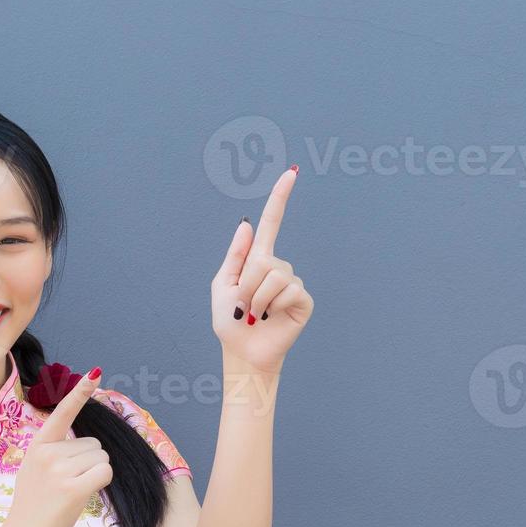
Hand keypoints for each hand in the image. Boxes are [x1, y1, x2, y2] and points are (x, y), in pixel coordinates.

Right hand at [0, 368, 110, 526]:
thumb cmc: (33, 508)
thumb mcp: (35, 471)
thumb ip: (55, 454)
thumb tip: (89, 445)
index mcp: (38, 446)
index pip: (61, 413)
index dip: (79, 393)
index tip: (94, 374)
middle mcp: (47, 452)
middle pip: (94, 444)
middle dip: (90, 463)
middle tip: (67, 486)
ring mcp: (59, 469)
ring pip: (101, 458)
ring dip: (95, 475)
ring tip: (71, 492)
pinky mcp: (72, 487)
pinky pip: (104, 472)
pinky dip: (100, 483)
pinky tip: (82, 495)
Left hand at [211, 166, 314, 373]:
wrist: (243, 353)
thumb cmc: (230, 322)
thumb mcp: (222, 284)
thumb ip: (235, 256)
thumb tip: (247, 224)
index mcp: (258, 260)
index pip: (272, 223)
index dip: (280, 198)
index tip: (291, 173)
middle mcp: (279, 268)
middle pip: (264, 259)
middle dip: (246, 284)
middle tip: (243, 306)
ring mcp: (293, 284)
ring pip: (274, 275)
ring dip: (256, 298)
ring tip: (255, 314)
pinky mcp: (303, 300)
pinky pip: (288, 289)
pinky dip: (271, 305)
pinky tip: (270, 318)